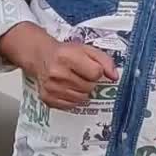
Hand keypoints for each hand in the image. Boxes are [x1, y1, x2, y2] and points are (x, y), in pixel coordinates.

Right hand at [0, 23, 117, 107]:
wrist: (41, 56)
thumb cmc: (65, 53)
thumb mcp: (87, 49)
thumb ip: (105, 60)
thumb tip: (114, 77)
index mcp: (67, 56)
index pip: (96, 73)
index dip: (96, 71)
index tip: (90, 68)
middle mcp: (56, 73)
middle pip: (89, 87)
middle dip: (89, 82)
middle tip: (81, 74)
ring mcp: (51, 87)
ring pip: (81, 98)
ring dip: (82, 91)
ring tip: (74, 80)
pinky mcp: (47, 98)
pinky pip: (71, 105)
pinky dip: (73, 98)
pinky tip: (67, 88)